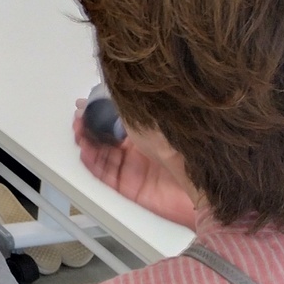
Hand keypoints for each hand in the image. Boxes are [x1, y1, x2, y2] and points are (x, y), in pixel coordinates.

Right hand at [72, 100, 197, 227]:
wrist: (205, 187)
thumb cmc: (187, 152)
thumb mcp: (153, 124)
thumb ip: (129, 113)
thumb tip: (111, 95)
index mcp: (151, 134)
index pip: (118, 121)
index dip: (100, 113)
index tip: (86, 105)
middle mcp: (143, 151)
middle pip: (108, 138)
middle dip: (91, 127)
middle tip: (79, 119)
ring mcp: (137, 169)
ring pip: (104, 155)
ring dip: (89, 143)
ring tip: (79, 133)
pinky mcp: (133, 188)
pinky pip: (107, 175)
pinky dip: (94, 164)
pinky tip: (86, 152)